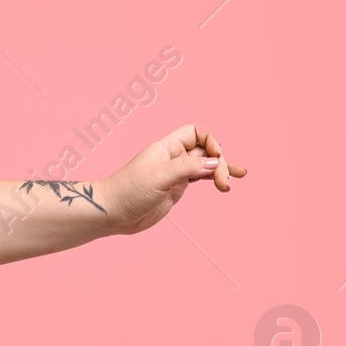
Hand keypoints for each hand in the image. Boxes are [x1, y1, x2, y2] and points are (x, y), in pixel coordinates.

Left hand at [102, 124, 246, 235]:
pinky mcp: (175, 188)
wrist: (112, 213)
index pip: (195, 133)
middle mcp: (172, 158)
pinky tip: (225, 183)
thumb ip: (187, 167)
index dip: (210, 142)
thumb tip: (215, 161)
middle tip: (224, 182)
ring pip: (205, 165)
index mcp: (167, 148)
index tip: (217, 158)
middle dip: (219, 163)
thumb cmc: (128, 191)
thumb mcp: (160, 177)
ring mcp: (175, 173)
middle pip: (205, 151)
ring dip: (221, 170)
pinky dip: (213, 178)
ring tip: (234, 180)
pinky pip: (199, 178)